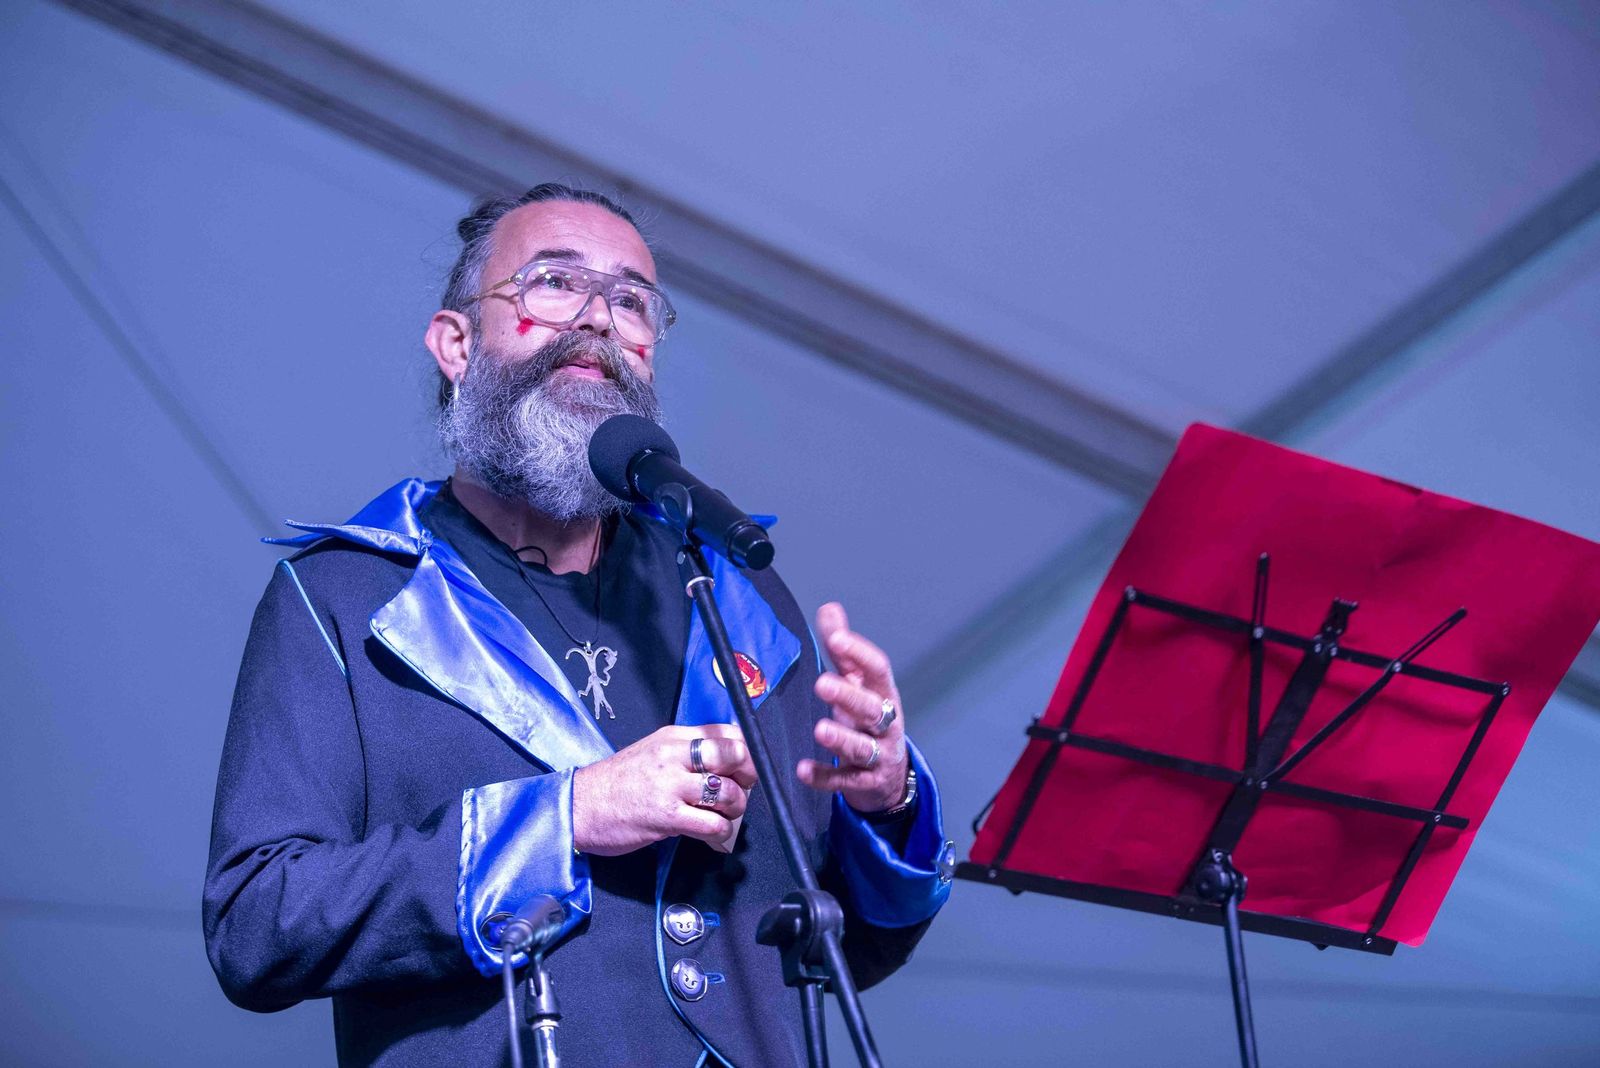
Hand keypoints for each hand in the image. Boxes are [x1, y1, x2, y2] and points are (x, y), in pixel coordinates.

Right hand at [573, 723, 756, 855]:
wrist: (579, 806)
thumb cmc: (615, 783)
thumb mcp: (651, 752)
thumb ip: (684, 753)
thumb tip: (724, 764)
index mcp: (672, 738)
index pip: (725, 732)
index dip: (745, 750)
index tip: (745, 766)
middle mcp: (673, 756)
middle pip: (733, 755)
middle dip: (748, 775)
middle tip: (743, 788)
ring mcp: (670, 786)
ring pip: (727, 792)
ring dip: (735, 807)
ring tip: (724, 814)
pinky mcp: (667, 817)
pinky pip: (712, 824)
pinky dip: (720, 830)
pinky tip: (711, 831)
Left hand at [796, 602, 911, 813]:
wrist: (888, 776)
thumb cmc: (868, 719)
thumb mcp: (859, 684)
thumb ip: (843, 650)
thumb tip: (829, 609)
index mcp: (883, 694)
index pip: (878, 670)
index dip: (860, 653)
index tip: (836, 639)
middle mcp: (886, 724)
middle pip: (871, 709)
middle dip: (848, 696)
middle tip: (821, 683)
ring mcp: (878, 755)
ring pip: (862, 747)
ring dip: (841, 738)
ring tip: (819, 729)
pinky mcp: (864, 783)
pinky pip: (844, 781)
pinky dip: (825, 777)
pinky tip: (804, 770)